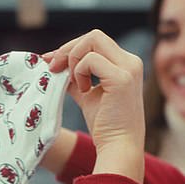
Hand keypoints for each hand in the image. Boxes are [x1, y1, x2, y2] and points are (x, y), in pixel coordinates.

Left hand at [43, 30, 144, 183]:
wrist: (119, 148)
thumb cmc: (106, 126)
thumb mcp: (88, 96)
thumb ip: (77, 79)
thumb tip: (56, 66)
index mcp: (127, 65)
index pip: (97, 42)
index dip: (72, 49)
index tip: (52, 62)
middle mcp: (132, 63)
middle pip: (94, 36)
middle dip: (68, 49)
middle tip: (53, 67)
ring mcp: (129, 69)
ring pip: (92, 40)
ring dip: (73, 59)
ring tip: (75, 84)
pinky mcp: (122, 78)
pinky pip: (90, 59)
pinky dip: (79, 72)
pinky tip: (83, 90)